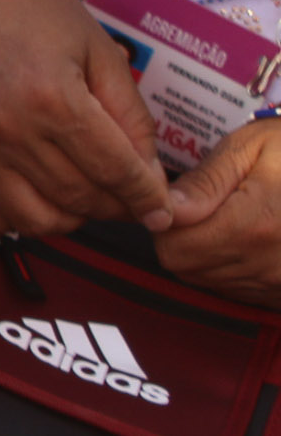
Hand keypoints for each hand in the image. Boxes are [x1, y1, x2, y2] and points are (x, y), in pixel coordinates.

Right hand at [0, 0, 170, 235]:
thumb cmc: (22, 8)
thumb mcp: (95, 47)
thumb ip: (128, 111)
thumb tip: (147, 168)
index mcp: (53, 99)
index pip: (115, 171)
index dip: (147, 196)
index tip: (161, 209)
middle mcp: (10, 132)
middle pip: (81, 197)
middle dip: (118, 206)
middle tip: (132, 197)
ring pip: (39, 219)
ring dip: (74, 217)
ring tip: (88, 196)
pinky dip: (25, 219)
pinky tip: (43, 196)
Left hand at [159, 121, 280, 304]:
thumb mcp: (251, 148)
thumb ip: (206, 181)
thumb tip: (165, 209)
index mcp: (256, 226)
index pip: (173, 247)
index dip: (169, 222)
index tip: (185, 200)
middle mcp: (267, 265)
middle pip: (186, 266)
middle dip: (184, 236)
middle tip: (209, 205)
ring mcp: (278, 284)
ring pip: (206, 279)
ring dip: (206, 252)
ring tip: (233, 217)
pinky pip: (234, 288)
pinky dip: (229, 265)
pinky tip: (248, 237)